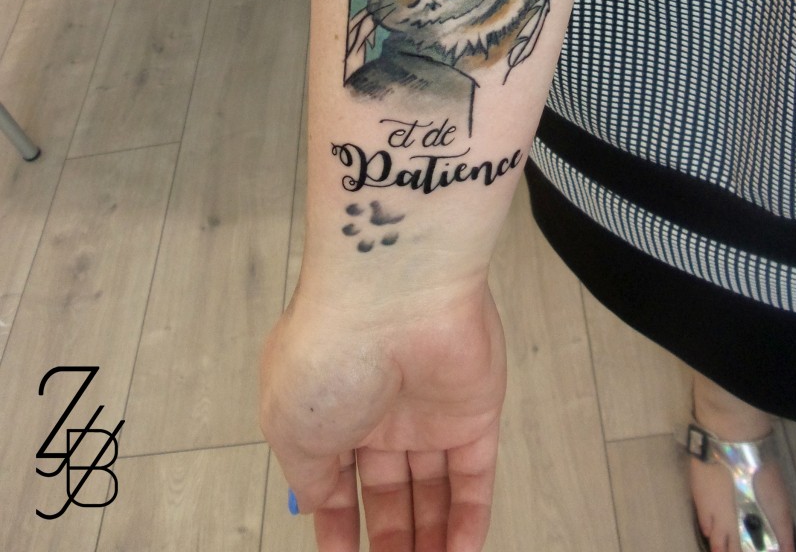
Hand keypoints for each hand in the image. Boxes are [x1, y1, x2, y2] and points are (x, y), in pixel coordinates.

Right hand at [260, 280, 506, 551]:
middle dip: (390, 539)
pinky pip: (475, 477)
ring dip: (429, 539)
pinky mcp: (474, 412)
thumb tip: (316, 501)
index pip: (336, 477)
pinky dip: (469, 520)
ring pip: (433, 488)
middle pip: (388, 489)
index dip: (338, 523)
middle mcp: (379, 407)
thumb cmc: (331, 349)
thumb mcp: (290, 425)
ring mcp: (428, 411)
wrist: (395, 299)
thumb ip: (308, 474)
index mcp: (329, 404)